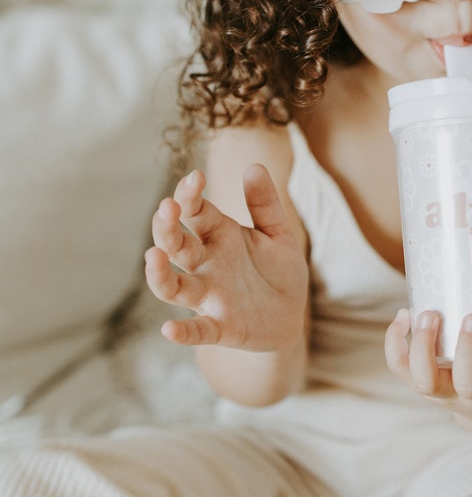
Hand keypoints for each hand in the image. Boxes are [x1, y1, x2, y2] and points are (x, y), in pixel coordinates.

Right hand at [145, 165, 307, 351]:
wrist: (291, 317)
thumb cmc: (278, 271)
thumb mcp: (278, 234)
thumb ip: (265, 204)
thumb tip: (254, 166)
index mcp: (218, 236)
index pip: (194, 211)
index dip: (189, 195)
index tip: (196, 178)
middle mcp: (206, 264)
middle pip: (176, 244)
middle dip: (167, 227)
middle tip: (168, 208)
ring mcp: (210, 296)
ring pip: (174, 287)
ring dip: (160, 274)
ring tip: (154, 256)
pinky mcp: (222, 327)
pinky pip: (198, 330)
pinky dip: (183, 331)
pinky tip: (168, 330)